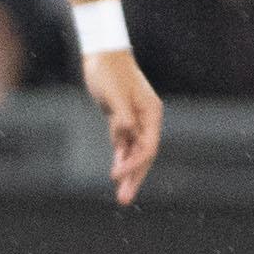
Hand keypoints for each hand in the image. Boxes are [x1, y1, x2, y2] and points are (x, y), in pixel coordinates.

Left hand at [83, 48, 160, 203]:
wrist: (102, 54)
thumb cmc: (109, 71)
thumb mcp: (114, 93)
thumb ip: (122, 115)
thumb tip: (128, 133)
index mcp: (151, 113)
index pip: (148, 147)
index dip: (134, 165)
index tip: (116, 175)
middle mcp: (147, 119)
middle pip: (144, 155)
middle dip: (134, 178)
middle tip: (124, 200)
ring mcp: (135, 120)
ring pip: (133, 152)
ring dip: (127, 173)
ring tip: (121, 195)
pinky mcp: (122, 119)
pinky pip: (123, 144)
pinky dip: (120, 158)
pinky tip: (116, 173)